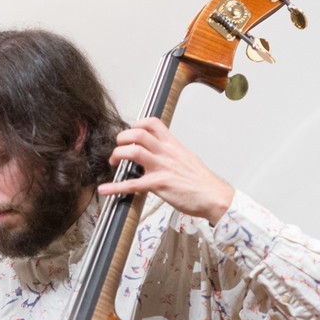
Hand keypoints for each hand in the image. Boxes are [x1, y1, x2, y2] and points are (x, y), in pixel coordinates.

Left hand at [97, 118, 233, 224]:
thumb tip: (160, 154)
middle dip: (122, 138)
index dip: (137, 124)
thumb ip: (172, 154)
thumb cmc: (202, 182)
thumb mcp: (187, 159)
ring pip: (133, 152)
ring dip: (117, 155)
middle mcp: (166, 153)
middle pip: (138, 134)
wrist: (214, 196)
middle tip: (118, 147)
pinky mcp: (158, 184)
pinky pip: (132, 184)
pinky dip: (115, 187)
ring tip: (113, 162)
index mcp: (173, 145)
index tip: (130, 131)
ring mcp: (161, 167)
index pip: (153, 123)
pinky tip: (105, 190)